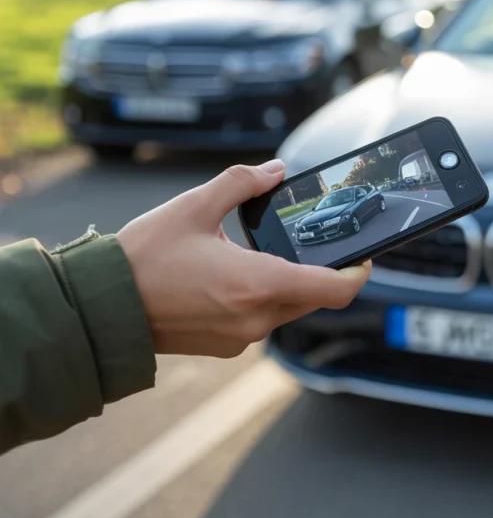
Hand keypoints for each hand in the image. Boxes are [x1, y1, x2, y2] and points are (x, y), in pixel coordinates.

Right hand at [117, 159, 370, 357]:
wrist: (101, 308)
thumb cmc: (144, 258)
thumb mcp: (194, 205)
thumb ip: (242, 182)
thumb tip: (275, 171)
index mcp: (259, 284)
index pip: (335, 290)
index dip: (358, 273)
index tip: (365, 257)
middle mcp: (257, 318)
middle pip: (312, 296)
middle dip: (314, 269)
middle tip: (305, 240)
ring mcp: (241, 337)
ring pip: (286, 308)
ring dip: (283, 283)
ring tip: (253, 253)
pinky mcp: (225, 346)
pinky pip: (259, 319)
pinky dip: (258, 297)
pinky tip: (229, 276)